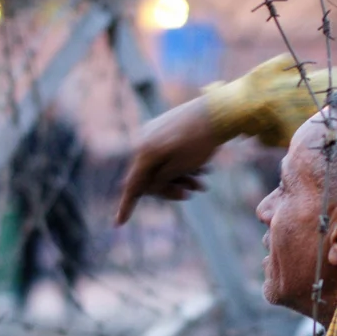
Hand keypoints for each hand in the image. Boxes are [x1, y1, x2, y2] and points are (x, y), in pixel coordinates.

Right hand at [114, 97, 220, 224]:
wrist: (218, 111)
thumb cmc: (200, 142)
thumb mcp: (180, 169)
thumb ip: (161, 181)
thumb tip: (147, 186)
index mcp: (145, 152)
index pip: (133, 185)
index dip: (126, 206)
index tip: (118, 224)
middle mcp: (144, 140)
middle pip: (150, 175)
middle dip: (171, 187)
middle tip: (193, 193)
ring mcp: (154, 132)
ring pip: (162, 164)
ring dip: (181, 177)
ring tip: (203, 182)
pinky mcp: (165, 127)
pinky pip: (168, 152)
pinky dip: (182, 163)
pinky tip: (203, 169)